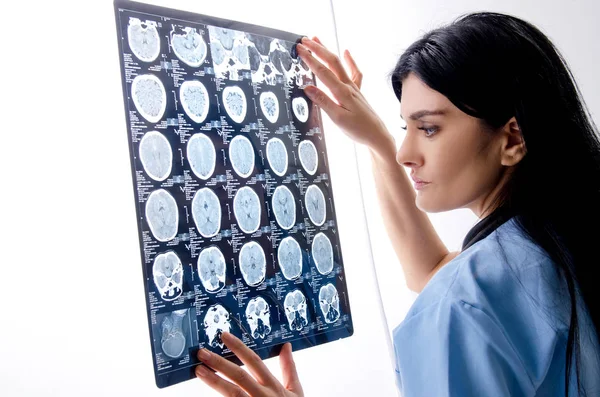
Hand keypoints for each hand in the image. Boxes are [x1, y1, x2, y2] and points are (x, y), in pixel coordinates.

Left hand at [195, 332, 303, 396]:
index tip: (224, 336)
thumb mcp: (295, 391)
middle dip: (219, 363)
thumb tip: (286, 346)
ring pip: (231, 393)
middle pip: (239, 376)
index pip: (254, 361)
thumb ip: (289, 368)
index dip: (239, 348)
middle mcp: (262, 396)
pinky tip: (207, 392)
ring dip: (214, 381)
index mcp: (273, 385)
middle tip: (202, 353)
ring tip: (199, 370)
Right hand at [296, 37, 392, 153]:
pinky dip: (350, 60)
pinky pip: (354, 72)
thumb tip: (307, 88)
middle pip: (331, 62)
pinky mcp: (357, 92)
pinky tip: (346, 52)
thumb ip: (323, 102)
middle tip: (304, 40)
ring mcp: (354, 87)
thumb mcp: (337, 119)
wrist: (377, 135)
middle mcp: (348, 86)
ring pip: (339, 64)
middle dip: (317, 49)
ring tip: (317, 40)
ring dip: (328, 51)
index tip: (299, 49)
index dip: (310, 59)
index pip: (323, 72)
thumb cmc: (358, 129)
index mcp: (342, 92)